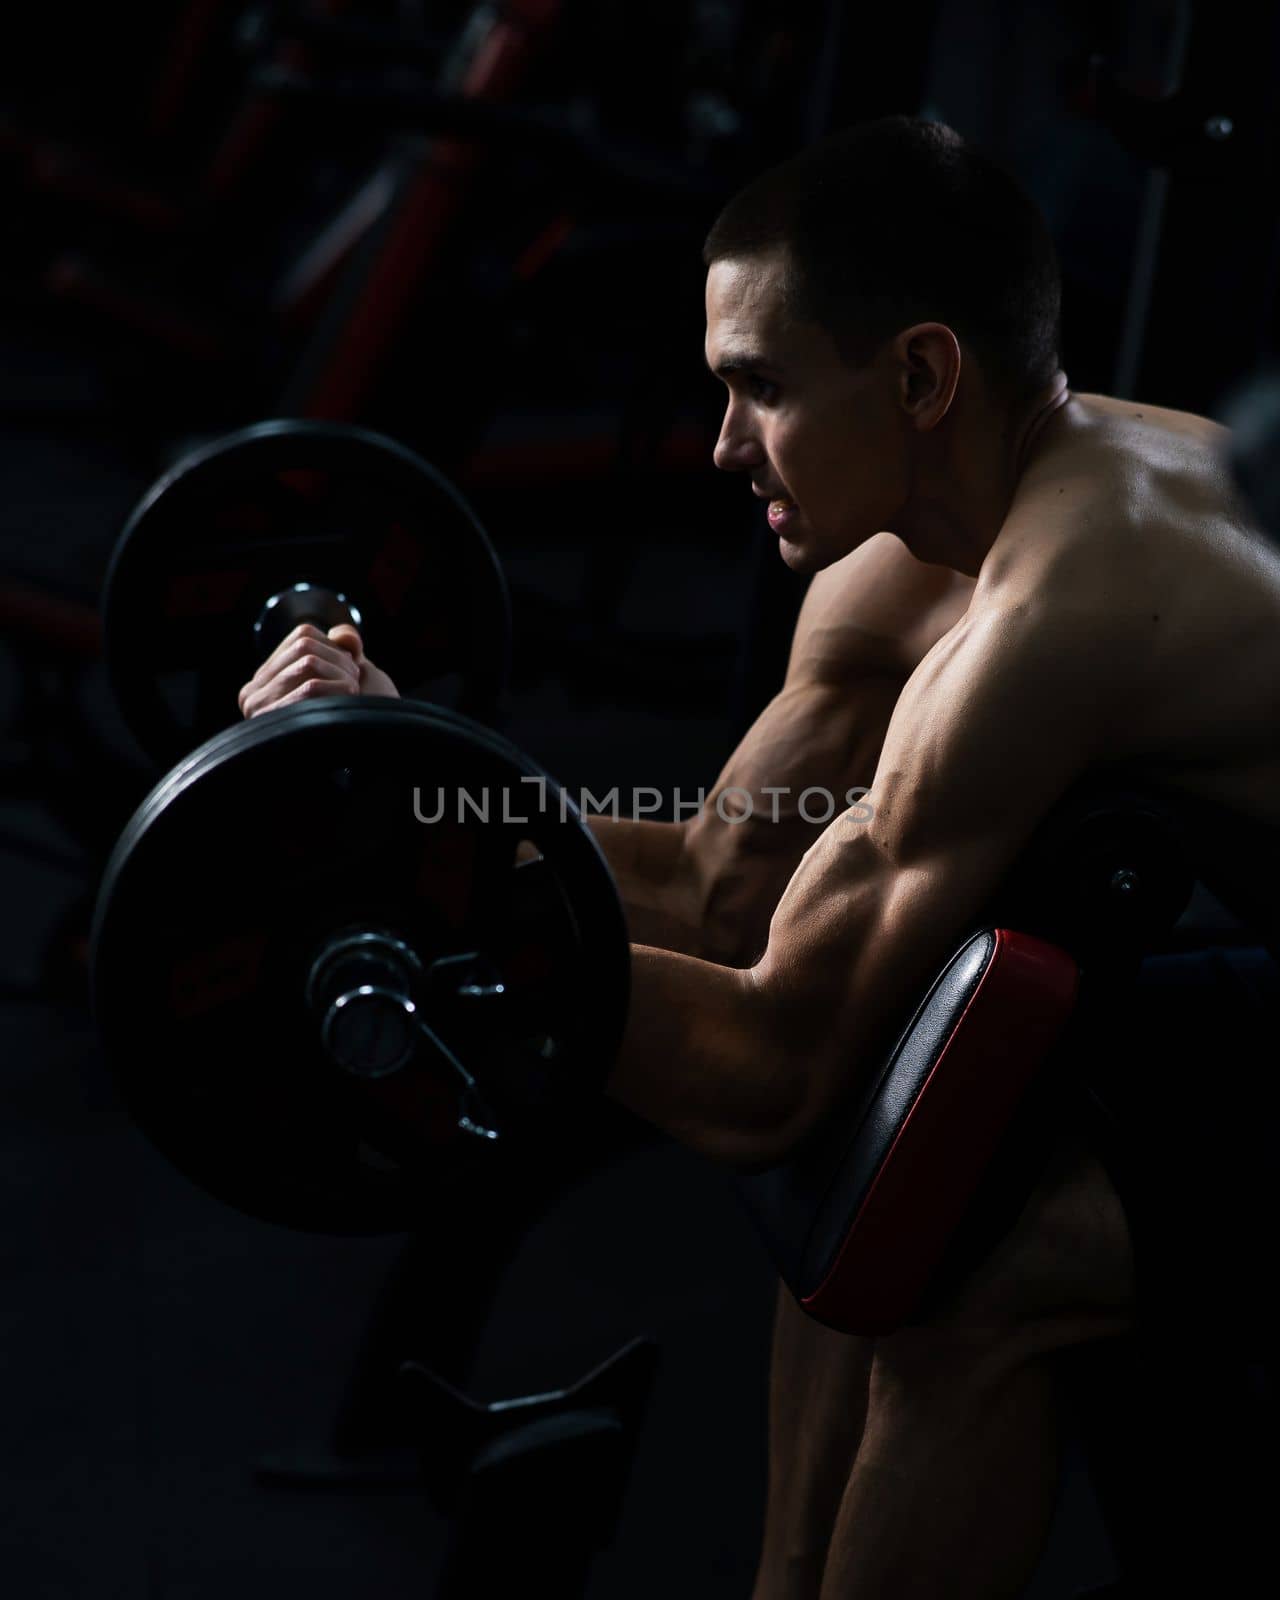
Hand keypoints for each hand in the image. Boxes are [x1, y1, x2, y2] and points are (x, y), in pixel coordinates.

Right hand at [237, 623, 399, 717]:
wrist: (359, 770)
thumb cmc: (353, 723)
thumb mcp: (349, 676)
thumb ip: (344, 647)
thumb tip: (342, 634)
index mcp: (265, 680)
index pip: (304, 635)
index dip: (338, 649)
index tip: (348, 675)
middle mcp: (252, 693)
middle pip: (306, 646)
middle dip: (343, 663)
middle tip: (353, 689)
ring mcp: (258, 710)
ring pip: (309, 663)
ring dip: (343, 678)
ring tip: (349, 700)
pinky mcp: (272, 724)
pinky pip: (311, 687)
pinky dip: (340, 692)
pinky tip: (346, 709)